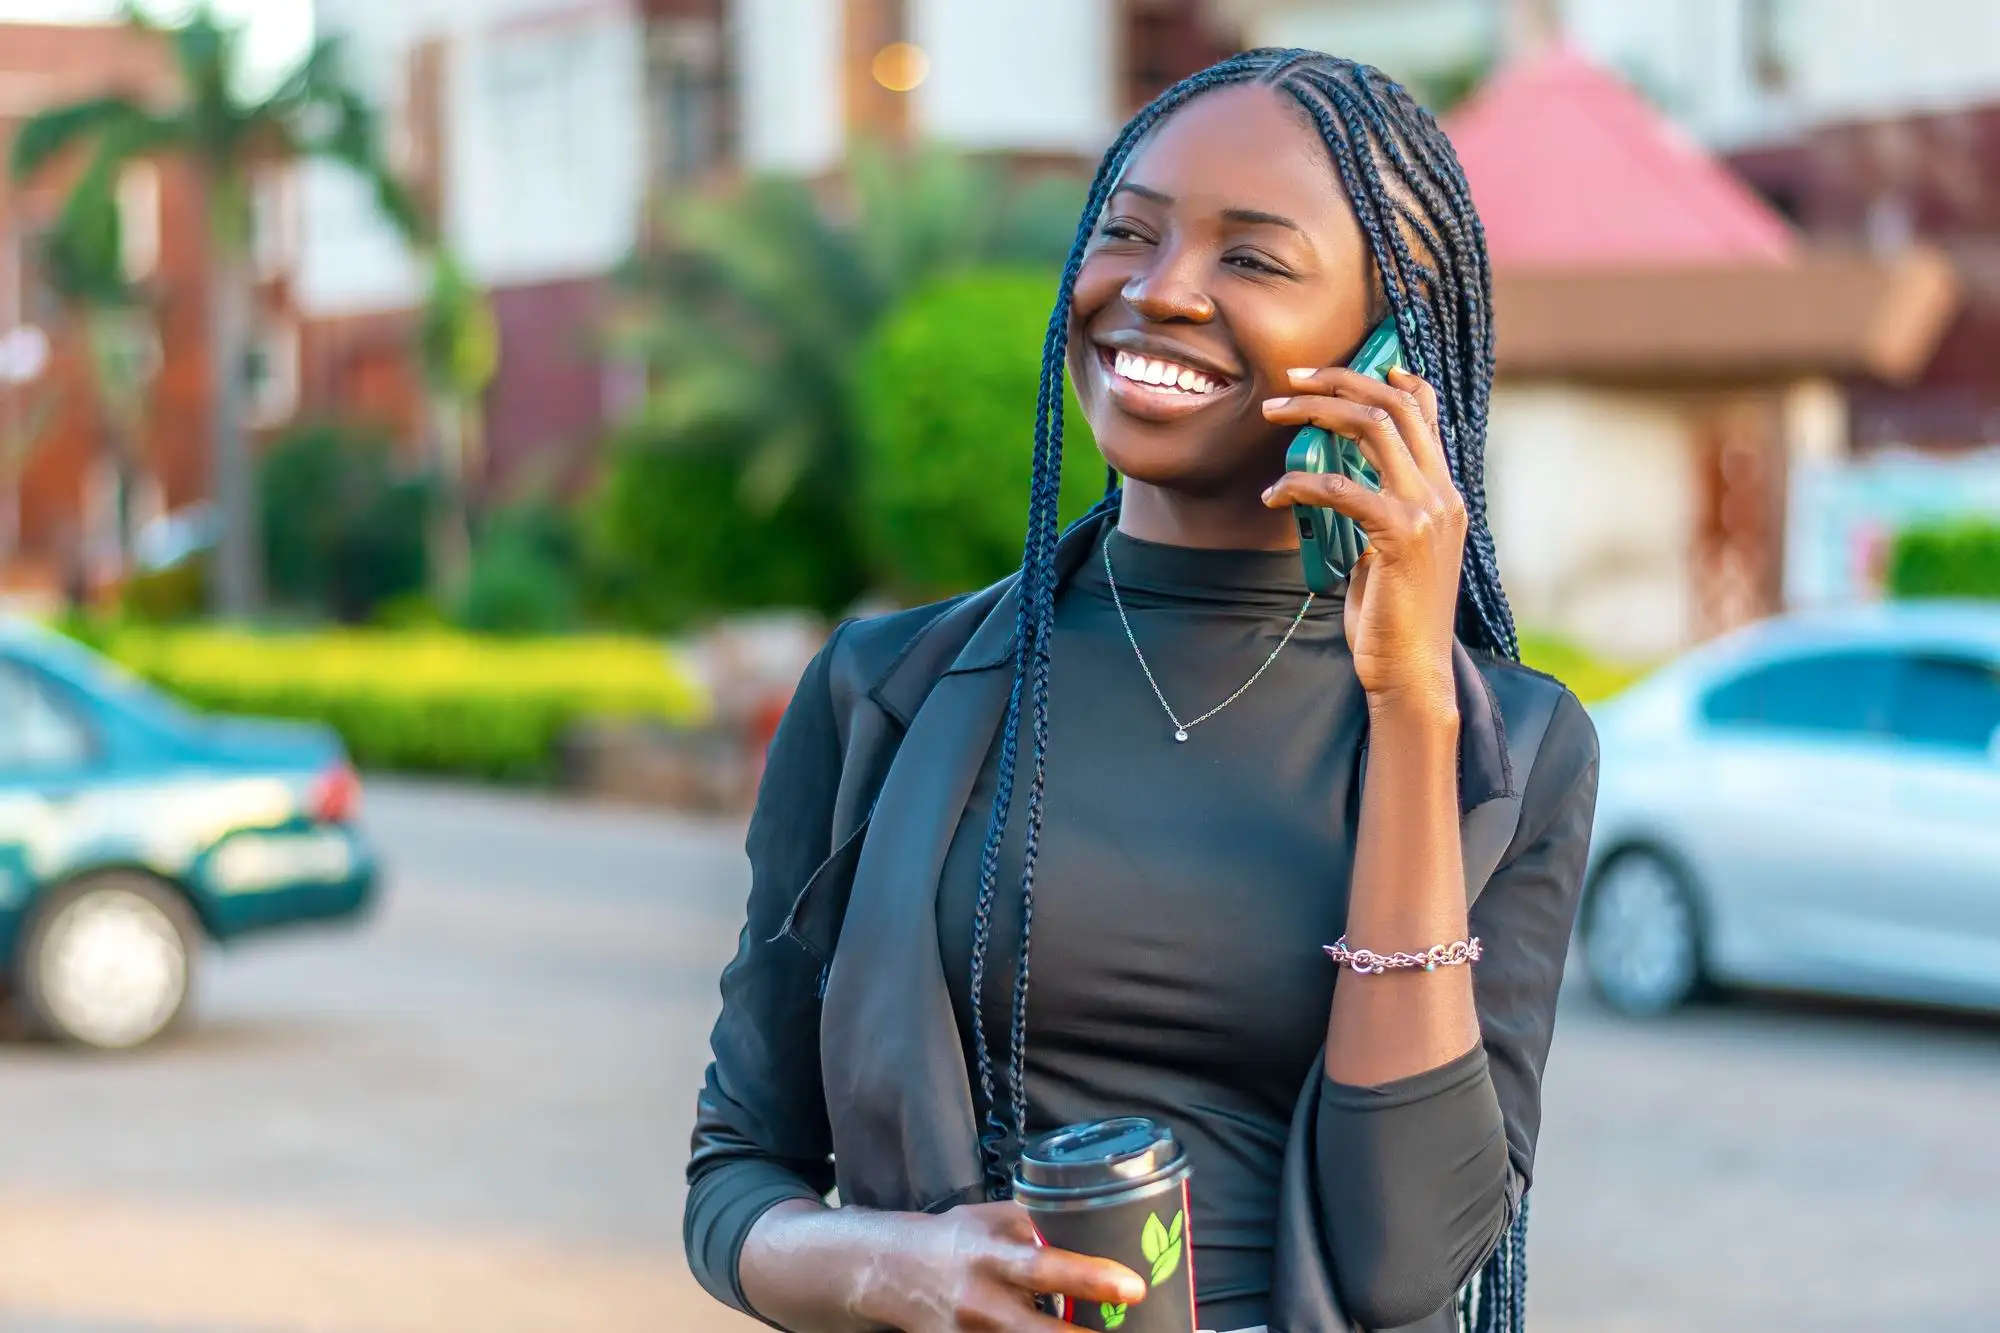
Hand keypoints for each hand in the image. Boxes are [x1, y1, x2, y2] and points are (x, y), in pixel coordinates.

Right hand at [859, 1202, 1147, 1331]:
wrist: (891, 1272)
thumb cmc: (954, 1238)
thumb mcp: (994, 1219)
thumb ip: (1040, 1224)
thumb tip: (1099, 1223)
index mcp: (990, 1256)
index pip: (1043, 1267)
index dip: (1090, 1278)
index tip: (1134, 1287)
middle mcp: (982, 1303)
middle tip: (1140, 1332)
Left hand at [1260, 365, 1466, 715]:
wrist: (1410, 670)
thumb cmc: (1390, 617)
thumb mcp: (1385, 551)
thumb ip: (1373, 511)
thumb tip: (1333, 480)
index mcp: (1444, 494)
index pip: (1425, 412)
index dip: (1389, 377)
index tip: (1340, 368)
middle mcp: (1444, 494)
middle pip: (1395, 405)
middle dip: (1338, 382)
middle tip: (1290, 381)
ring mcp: (1428, 511)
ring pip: (1373, 428)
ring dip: (1315, 412)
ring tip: (1273, 413)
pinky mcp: (1401, 535)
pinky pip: (1341, 487)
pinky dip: (1299, 483)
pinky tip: (1274, 496)